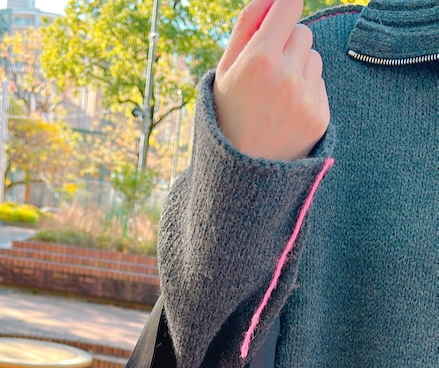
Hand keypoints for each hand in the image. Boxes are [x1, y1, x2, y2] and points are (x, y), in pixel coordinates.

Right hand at [214, 0, 329, 160]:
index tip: (278, 19)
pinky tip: (286, 114)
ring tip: (275, 98)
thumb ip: (247, 24)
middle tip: (267, 74)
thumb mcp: (224, 70)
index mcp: (259, 59)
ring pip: (313, 58)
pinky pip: (320, 85)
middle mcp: (286, 76)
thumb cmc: (229, 115)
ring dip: (298, 69)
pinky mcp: (320, 116)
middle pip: (303, 32)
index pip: (290, 5)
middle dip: (287, 44)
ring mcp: (306, 98)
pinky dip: (306, 93)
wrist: (242, 173)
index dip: (283, 8)